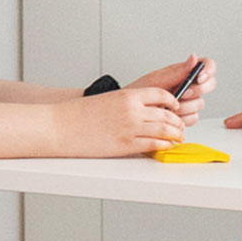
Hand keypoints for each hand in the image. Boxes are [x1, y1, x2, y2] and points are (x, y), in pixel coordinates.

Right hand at [55, 86, 191, 156]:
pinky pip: (154, 145)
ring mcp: (130, 129)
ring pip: (165, 130)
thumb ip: (128, 104)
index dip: (173, 101)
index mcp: (128, 96)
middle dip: (178, 121)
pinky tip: (166, 145)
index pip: (161, 95)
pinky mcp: (125, 145)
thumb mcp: (107, 100)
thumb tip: (144, 110)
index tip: (176, 106)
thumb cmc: (78, 114)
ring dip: (175, 134)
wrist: (60, 127)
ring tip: (178, 137)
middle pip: (167, 114)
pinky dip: (165, 145)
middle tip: (180, 126)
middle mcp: (132, 111)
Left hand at [128, 55, 214, 124]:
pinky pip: (193, 118)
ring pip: (200, 104)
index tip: (199, 78)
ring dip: (185, 107)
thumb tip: (194, 58)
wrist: (131, 111)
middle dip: (196, 92)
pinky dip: (182, 119)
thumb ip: (179, 71)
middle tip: (180, 95)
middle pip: (209, 85)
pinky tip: (170, 116)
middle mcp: (189, 85)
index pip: (207, 66)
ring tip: (168, 107)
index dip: (208, 71)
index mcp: (184, 72)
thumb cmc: (141, 91)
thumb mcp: (158, 79)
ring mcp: (189, 101)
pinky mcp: (186, 115)